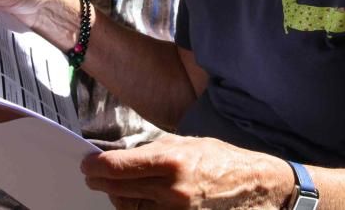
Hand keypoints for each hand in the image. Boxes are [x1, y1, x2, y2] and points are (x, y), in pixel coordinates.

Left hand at [81, 134, 292, 208]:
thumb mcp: (187, 143)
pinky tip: (138, 201)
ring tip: (119, 188)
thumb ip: (153, 151)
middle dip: (102, 182)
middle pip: (117, 191)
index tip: (87, 165)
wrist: (257, 187)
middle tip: (95, 176)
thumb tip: (122, 157)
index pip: (116, 168)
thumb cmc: (222, 161)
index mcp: (171, 162)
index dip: (95, 167)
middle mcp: (171, 191)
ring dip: (119, 199)